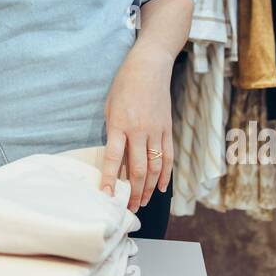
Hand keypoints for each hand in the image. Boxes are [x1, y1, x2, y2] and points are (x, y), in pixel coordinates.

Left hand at [101, 49, 173, 211]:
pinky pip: (167, 156)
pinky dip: (165, 174)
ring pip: (154, 167)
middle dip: (133, 191)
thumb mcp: (110, 106)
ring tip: (142, 203)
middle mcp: (139, 130)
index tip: (107, 196)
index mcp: (119, 124)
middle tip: (128, 208)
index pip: (114, 158)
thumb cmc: (124, 85)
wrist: (149, 67)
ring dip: (148, 188)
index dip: (110, 179)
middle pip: (138, 168)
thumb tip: (116, 158)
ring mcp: (156, 130)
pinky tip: (160, 188)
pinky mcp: (167, 129)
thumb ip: (113, 132)